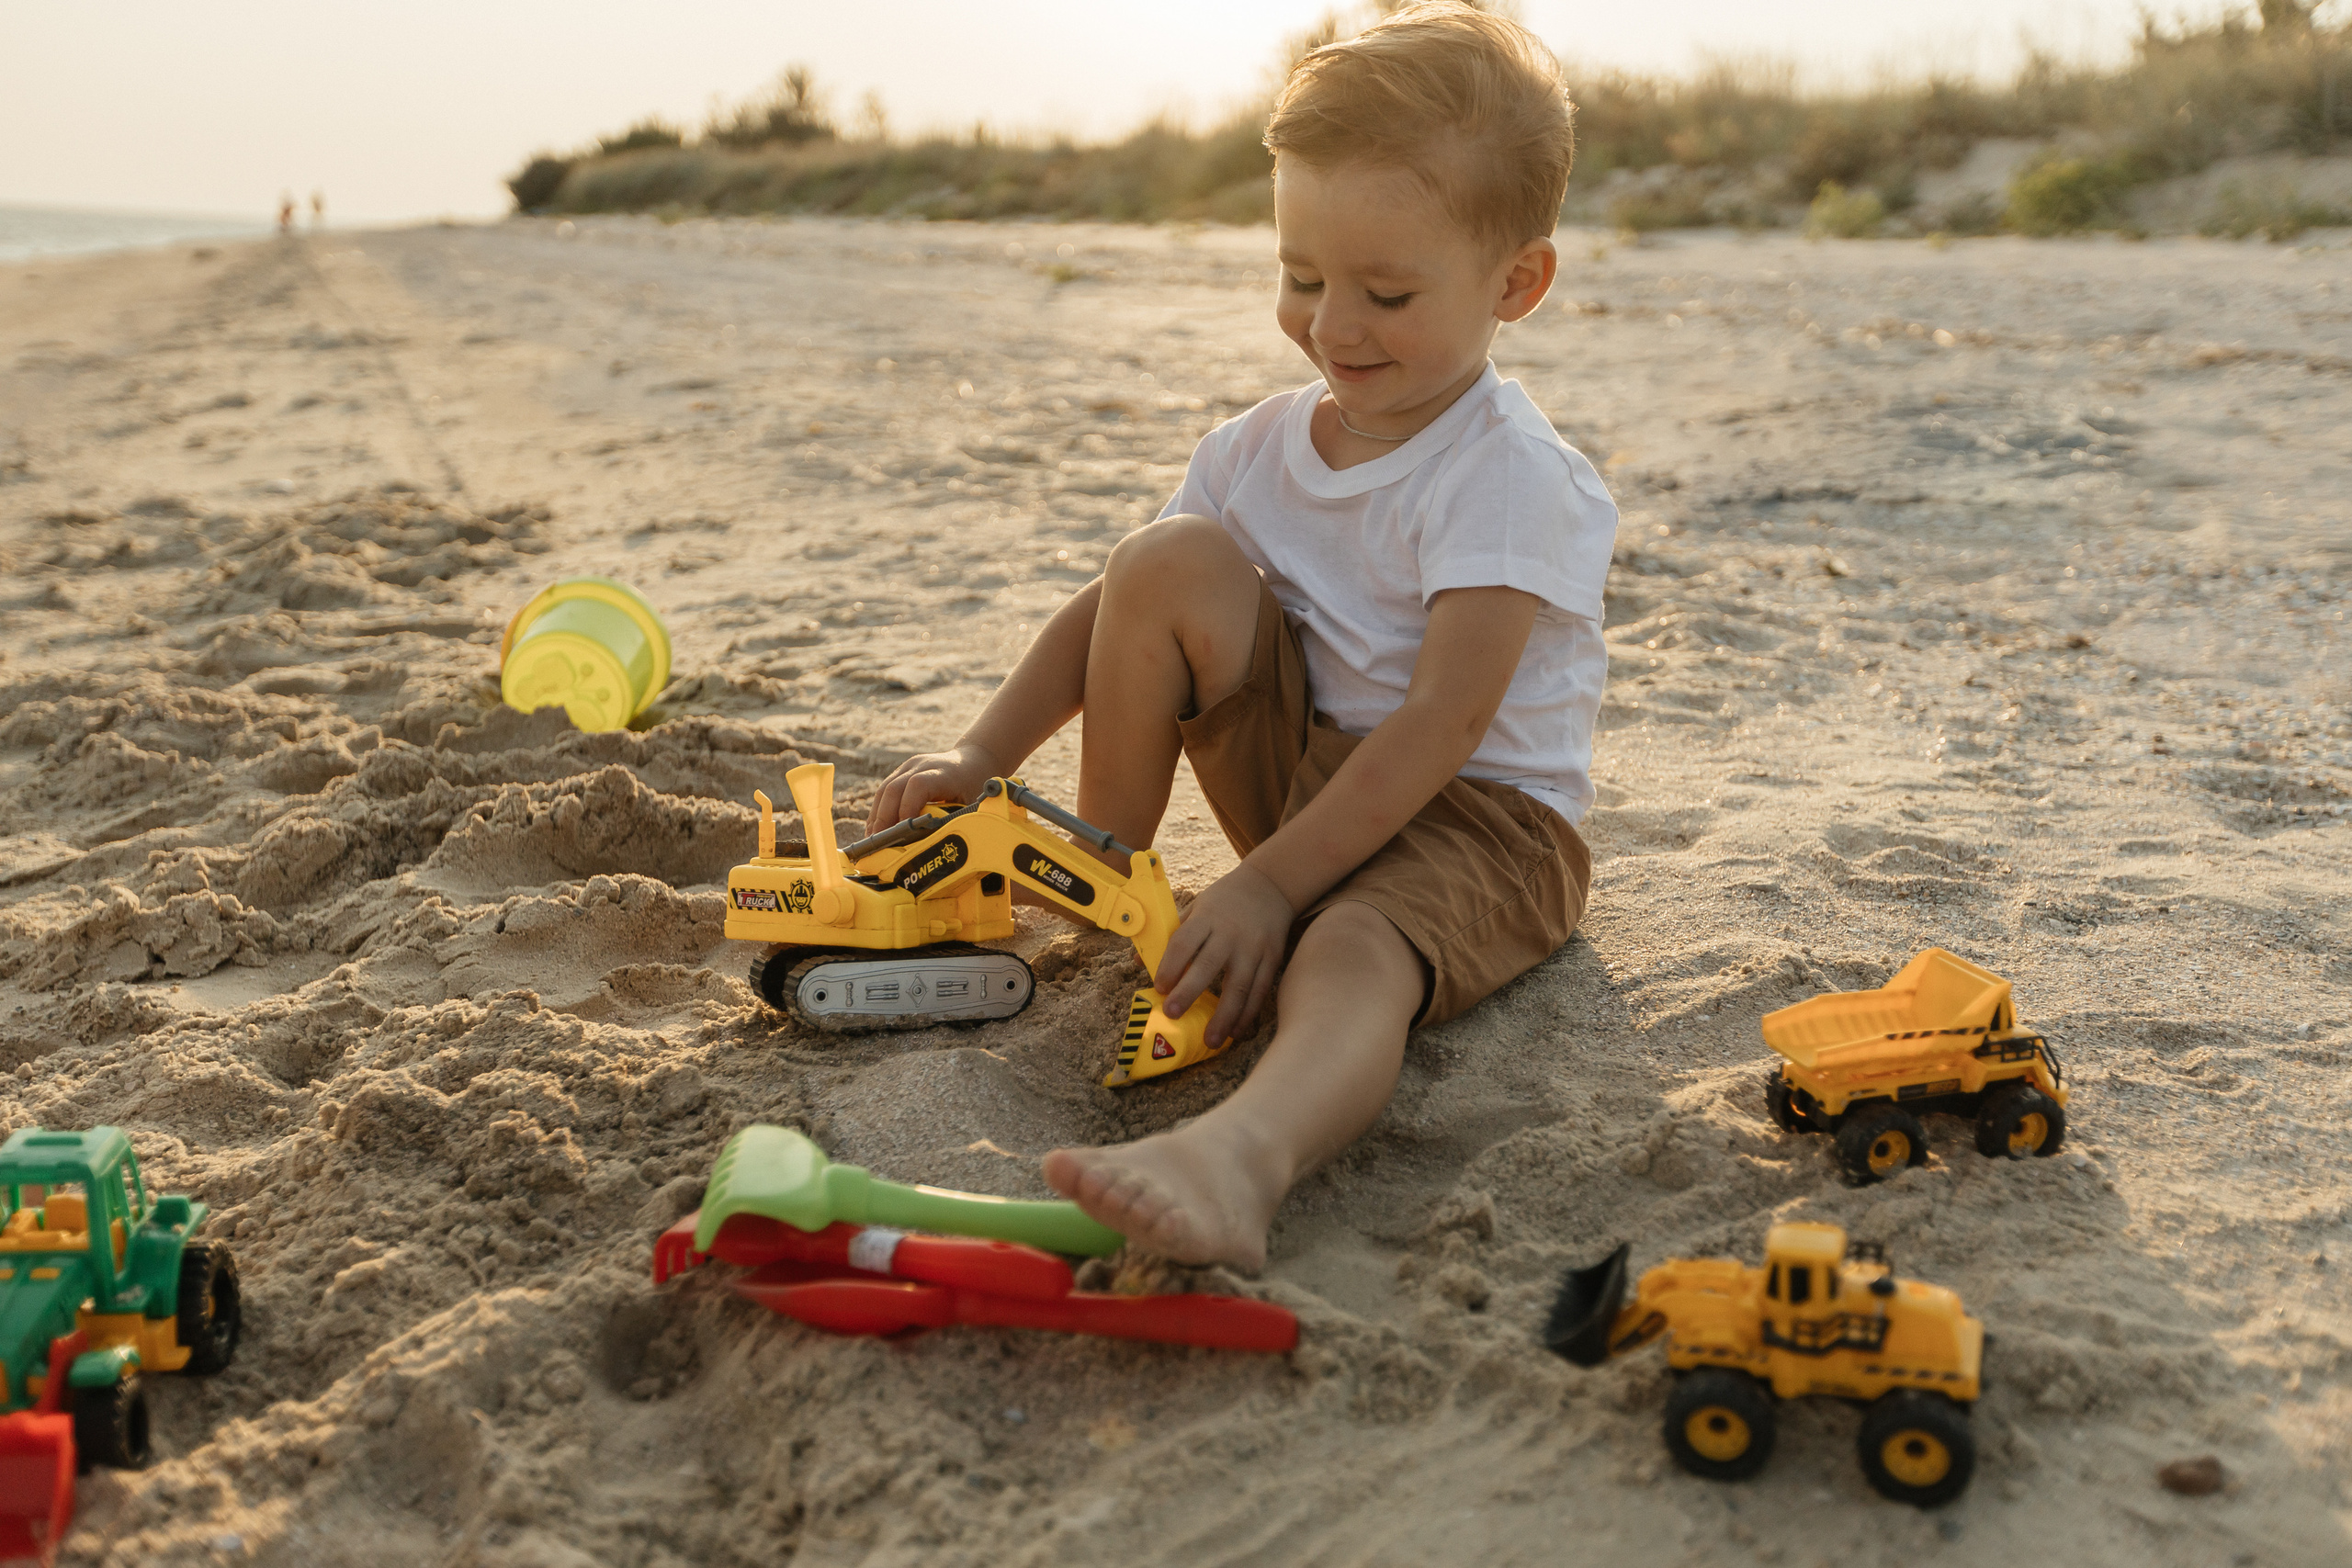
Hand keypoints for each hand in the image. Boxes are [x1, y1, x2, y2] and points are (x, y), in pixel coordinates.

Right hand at [868, 741, 1002, 831]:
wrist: (974, 760)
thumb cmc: (977, 786)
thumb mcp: (975, 803)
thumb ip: (958, 820)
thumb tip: (937, 847)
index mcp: (945, 772)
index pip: (918, 785)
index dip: (907, 808)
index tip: (902, 834)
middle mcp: (923, 765)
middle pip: (894, 788)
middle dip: (883, 818)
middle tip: (878, 844)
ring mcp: (909, 767)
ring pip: (884, 790)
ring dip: (876, 817)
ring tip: (872, 842)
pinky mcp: (901, 772)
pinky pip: (885, 792)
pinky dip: (879, 812)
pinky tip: (876, 830)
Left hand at [1155, 862, 1293, 1049]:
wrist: (1270, 886)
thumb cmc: (1224, 901)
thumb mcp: (1196, 906)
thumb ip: (1171, 934)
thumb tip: (1138, 961)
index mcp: (1206, 918)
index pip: (1184, 942)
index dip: (1170, 965)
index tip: (1159, 987)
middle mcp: (1230, 934)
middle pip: (1208, 965)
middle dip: (1189, 992)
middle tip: (1172, 1014)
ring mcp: (1253, 948)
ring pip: (1239, 985)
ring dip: (1224, 1016)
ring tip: (1211, 1041)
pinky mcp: (1272, 958)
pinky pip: (1260, 990)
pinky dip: (1248, 1013)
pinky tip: (1236, 1031)